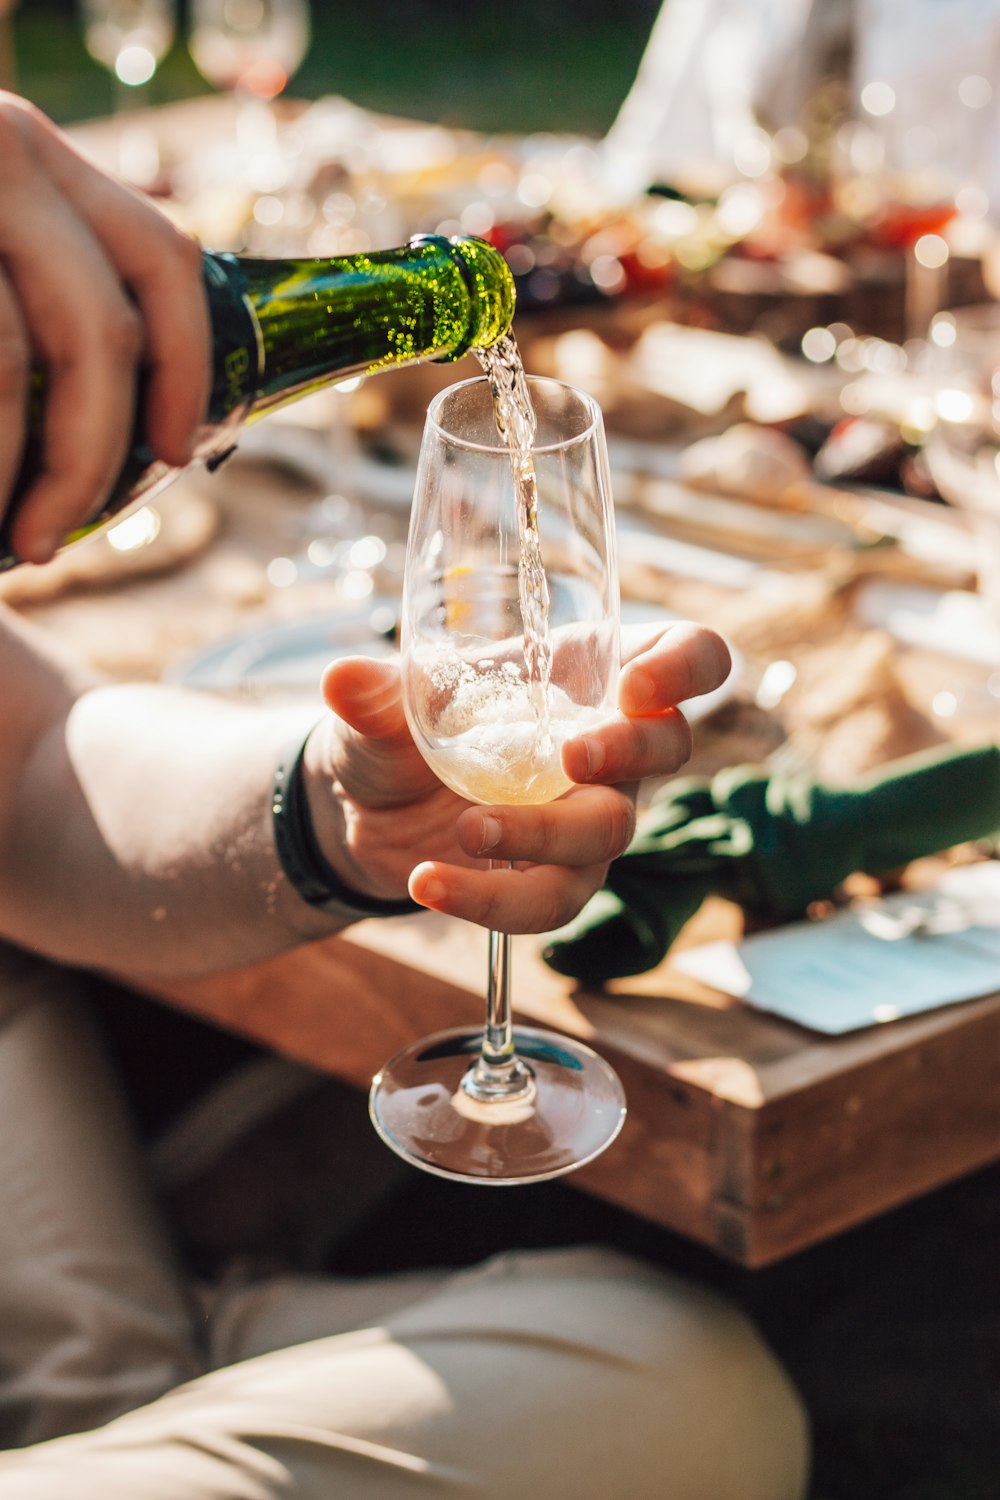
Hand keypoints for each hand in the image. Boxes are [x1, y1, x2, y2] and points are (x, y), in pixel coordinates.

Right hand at [0, 93, 209, 563]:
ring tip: (1, 541)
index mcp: (30, 154)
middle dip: (85, 462)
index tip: (175, 457)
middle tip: (46, 543)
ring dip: (2, 475)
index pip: (162, 260)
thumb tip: (152, 426)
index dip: (185, 372)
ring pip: (3, 363)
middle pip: (96, 334)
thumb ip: (39, 287)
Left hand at [308, 619, 730, 934]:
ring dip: (545, 834)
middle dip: (627, 752)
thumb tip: (344, 680)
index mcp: (587, 673)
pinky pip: (551, 899)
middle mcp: (605, 745)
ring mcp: (587, 815)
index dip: (686, 665)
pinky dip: (492, 898)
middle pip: (667, 745)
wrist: (367, 808)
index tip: (639, 683)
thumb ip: (374, 693)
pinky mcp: (555, 877)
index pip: (685, 653)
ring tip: (467, 830)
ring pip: (609, 832)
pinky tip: (432, 883)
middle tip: (567, 759)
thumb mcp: (381, 705)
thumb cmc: (398, 731)